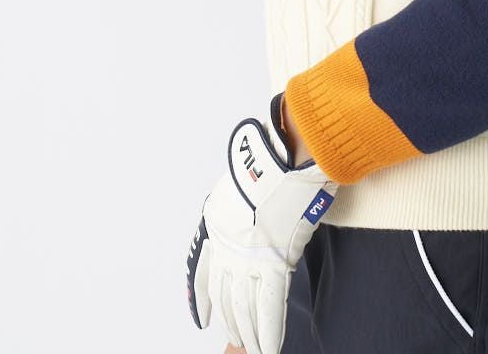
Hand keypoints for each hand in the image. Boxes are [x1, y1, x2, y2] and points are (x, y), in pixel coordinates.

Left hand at [186, 92, 339, 353]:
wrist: (285, 153)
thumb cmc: (274, 154)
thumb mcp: (245, 175)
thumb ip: (245, 194)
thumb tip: (255, 200)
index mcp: (217, 223)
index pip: (202, 271)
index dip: (201, 298)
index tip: (201, 317)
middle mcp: (228, 244)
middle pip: (225, 294)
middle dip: (231, 319)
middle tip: (236, 340)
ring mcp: (251, 256)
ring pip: (245, 306)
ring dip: (248, 331)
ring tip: (253, 349)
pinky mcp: (275, 262)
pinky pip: (270, 306)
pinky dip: (269, 331)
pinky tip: (267, 348)